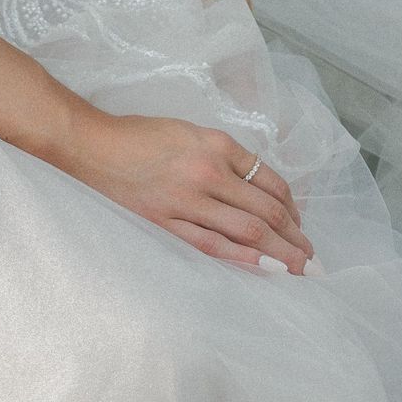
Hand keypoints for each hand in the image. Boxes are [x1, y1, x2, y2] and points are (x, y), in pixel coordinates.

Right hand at [58, 110, 314, 273]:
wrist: (91, 146)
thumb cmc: (139, 136)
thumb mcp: (190, 132)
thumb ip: (224, 156)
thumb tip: (255, 188)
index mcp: (217, 147)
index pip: (269, 182)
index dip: (291, 207)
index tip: (299, 224)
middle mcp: (207, 173)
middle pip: (265, 211)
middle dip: (293, 237)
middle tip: (310, 258)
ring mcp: (185, 201)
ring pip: (244, 230)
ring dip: (276, 251)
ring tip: (295, 268)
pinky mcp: (163, 223)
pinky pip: (208, 244)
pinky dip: (238, 257)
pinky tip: (259, 268)